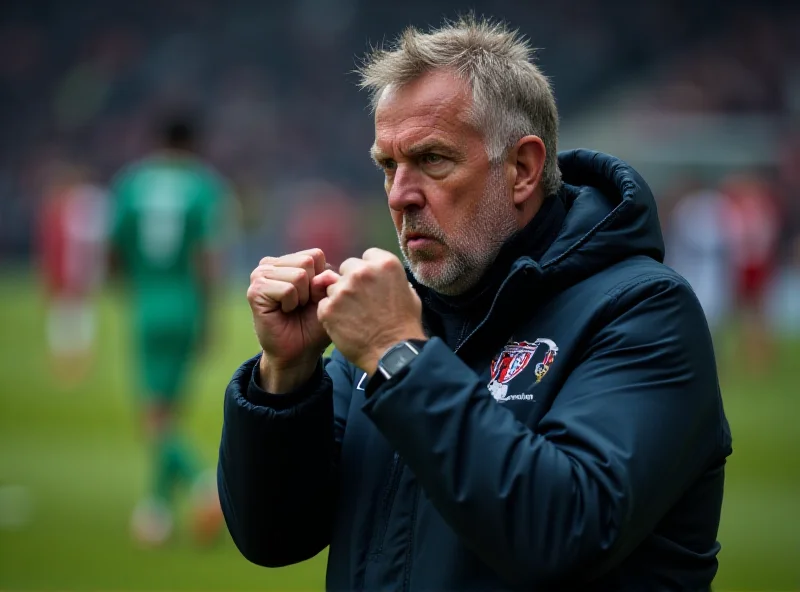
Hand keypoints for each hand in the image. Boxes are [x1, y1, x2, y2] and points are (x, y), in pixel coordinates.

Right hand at [247, 249, 338, 391]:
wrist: (298, 351)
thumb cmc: (313, 324)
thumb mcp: (327, 298)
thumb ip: (328, 281)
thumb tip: (324, 274)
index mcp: (287, 261)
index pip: (315, 255)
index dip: (321, 279)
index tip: (313, 297)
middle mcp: (271, 264)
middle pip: (307, 261)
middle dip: (312, 287)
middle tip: (302, 304)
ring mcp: (260, 275)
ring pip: (299, 275)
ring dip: (302, 297)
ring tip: (293, 308)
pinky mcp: (255, 290)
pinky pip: (288, 289)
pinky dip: (291, 303)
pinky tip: (284, 311)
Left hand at [317, 248, 425, 374]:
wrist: (393, 353)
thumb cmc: (405, 325)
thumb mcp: (410, 294)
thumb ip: (394, 280)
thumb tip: (386, 278)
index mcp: (385, 264)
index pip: (366, 256)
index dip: (368, 271)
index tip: (371, 284)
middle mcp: (362, 271)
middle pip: (347, 267)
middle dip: (351, 281)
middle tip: (360, 301)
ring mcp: (343, 289)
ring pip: (333, 286)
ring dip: (340, 298)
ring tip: (353, 316)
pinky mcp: (328, 308)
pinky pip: (324, 304)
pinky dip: (331, 314)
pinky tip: (344, 325)